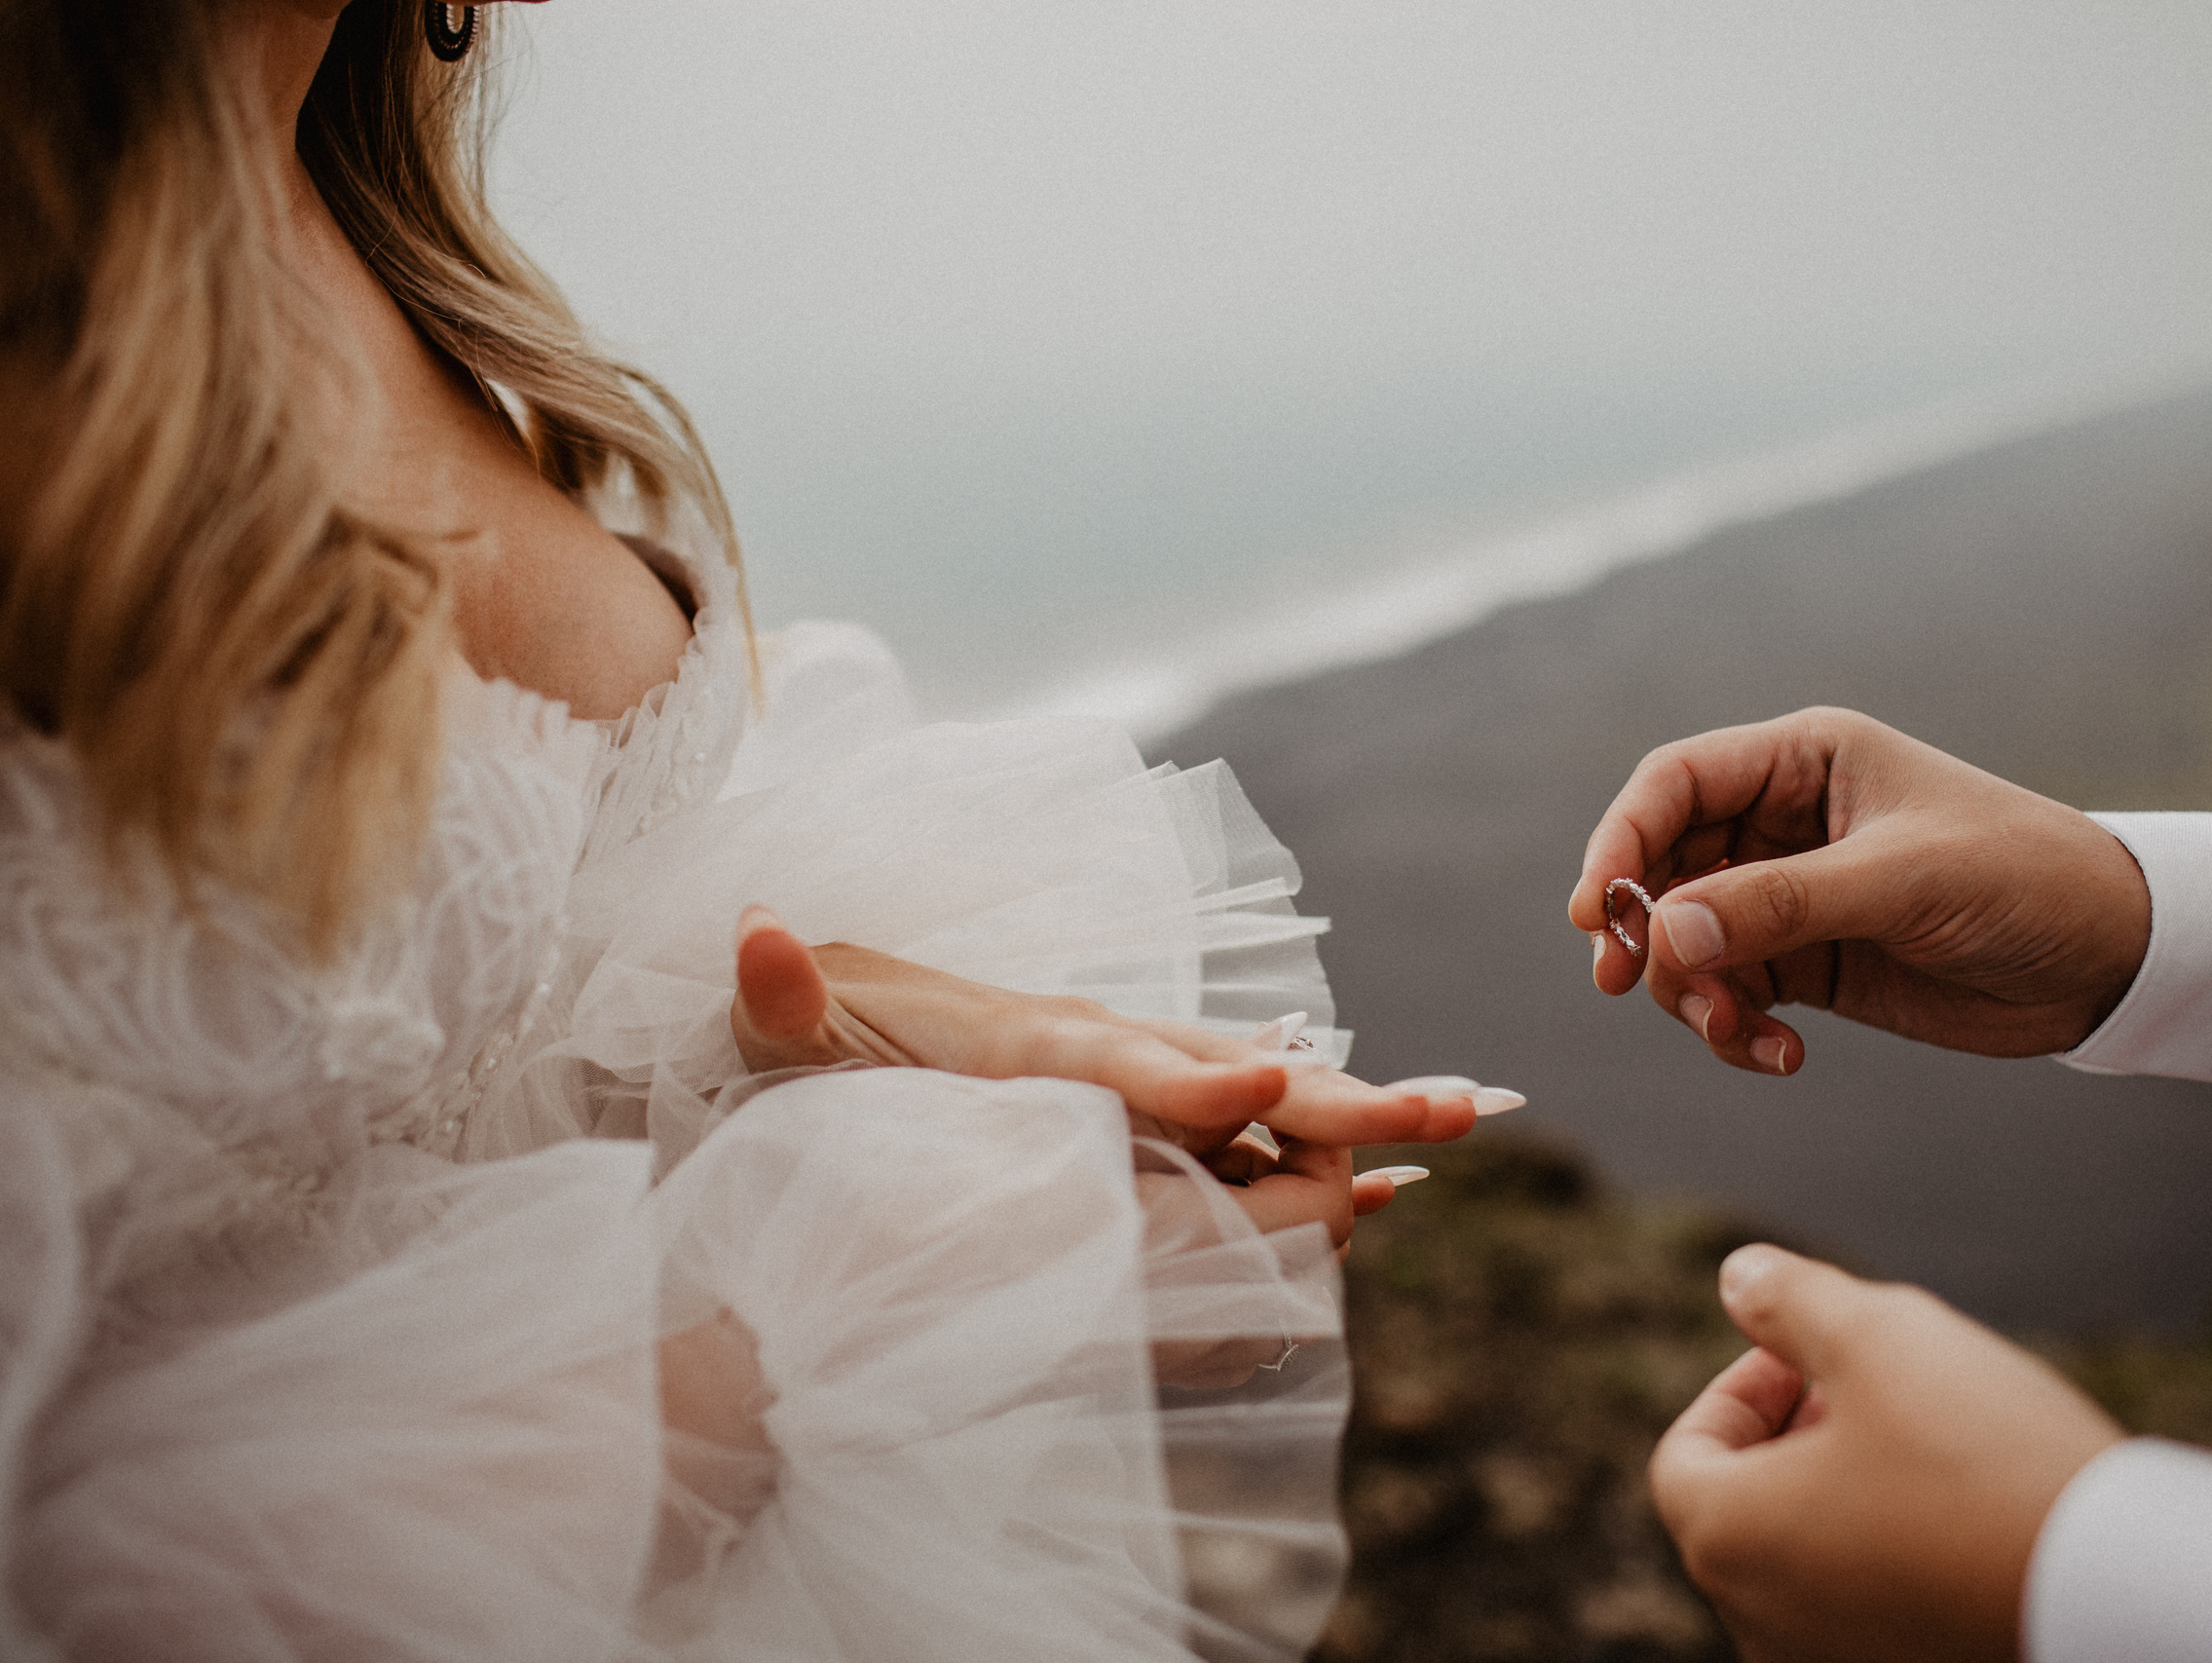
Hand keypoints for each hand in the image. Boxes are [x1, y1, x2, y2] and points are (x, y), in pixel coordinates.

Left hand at [730, 907, 1487, 1152]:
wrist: (813, 1023)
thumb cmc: (791, 1046)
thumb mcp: (770, 1033)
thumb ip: (773, 995)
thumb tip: (749, 931)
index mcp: (1017, 1038)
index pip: (1115, 1061)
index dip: (1191, 1082)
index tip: (1269, 1091)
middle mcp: (1093, 1049)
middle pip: (1229, 1072)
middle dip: (1338, 1097)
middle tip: (1455, 1108)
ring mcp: (1122, 1081)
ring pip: (1259, 1098)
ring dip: (1356, 1115)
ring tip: (1462, 1126)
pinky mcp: (1129, 1117)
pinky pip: (1239, 1136)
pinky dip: (1310, 1151)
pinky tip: (1384, 1187)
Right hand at [1569, 707, 2149, 1073]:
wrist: (2113, 958)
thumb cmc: (2022, 879)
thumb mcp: (1900, 881)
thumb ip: (1777, 904)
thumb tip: (1662, 932)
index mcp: (1803, 760)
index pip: (1674, 783)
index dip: (1620, 840)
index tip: (1597, 914)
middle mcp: (1783, 820)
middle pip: (1662, 866)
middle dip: (1645, 930)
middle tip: (1628, 984)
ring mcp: (1791, 895)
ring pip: (1688, 941)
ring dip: (1693, 994)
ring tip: (1741, 1034)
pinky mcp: (1809, 962)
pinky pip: (1732, 993)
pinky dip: (1736, 1030)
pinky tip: (1782, 1058)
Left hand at [1651, 1246, 2123, 1662]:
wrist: (2126, 1590)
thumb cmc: (1985, 1458)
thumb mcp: (1877, 1335)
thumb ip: (1788, 1300)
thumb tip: (1737, 1278)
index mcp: (1727, 1543)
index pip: (1686, 1459)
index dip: (1739, 1391)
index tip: (1806, 1356)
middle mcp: (1761, 1627)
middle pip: (1745, 1515)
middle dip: (1796, 1437)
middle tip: (1873, 1389)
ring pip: (1812, 1566)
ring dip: (1848, 1494)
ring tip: (1932, 1442)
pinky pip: (1873, 1612)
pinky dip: (1895, 1555)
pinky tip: (1970, 1513)